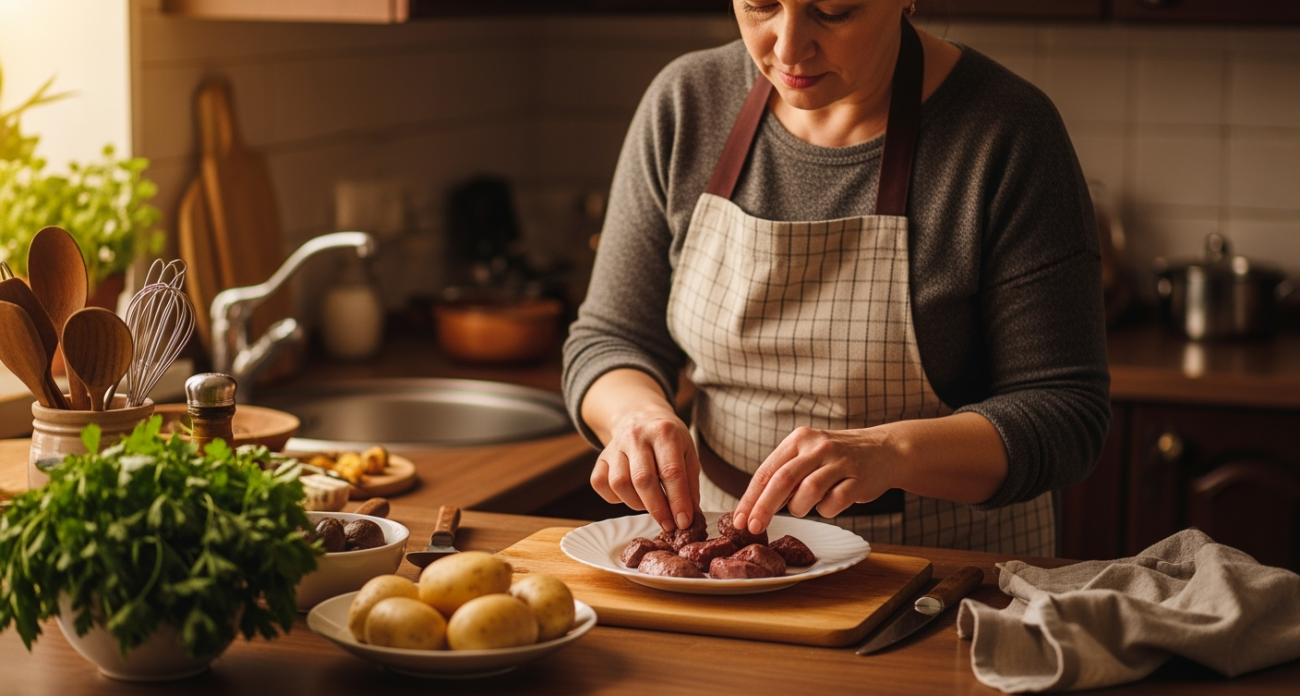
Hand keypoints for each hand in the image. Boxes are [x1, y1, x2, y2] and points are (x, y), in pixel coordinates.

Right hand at [590, 408, 700, 532]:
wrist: (639, 416)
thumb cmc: (668, 440)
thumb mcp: (688, 453)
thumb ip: (690, 484)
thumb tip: (691, 517)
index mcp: (664, 432)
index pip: (671, 472)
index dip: (678, 501)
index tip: (684, 522)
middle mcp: (637, 436)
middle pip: (643, 479)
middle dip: (657, 508)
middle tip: (669, 525)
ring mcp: (615, 446)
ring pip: (619, 484)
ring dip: (636, 503)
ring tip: (651, 504)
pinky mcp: (600, 457)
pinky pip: (600, 484)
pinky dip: (615, 498)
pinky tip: (631, 495)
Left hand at [731, 426, 896, 534]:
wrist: (885, 450)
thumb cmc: (837, 459)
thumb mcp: (809, 455)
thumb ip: (785, 476)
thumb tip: (754, 508)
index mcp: (799, 439)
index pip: (767, 471)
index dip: (750, 498)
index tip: (739, 520)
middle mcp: (818, 446)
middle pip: (782, 480)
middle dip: (763, 507)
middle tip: (753, 528)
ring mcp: (840, 461)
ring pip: (808, 492)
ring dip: (800, 507)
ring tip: (803, 507)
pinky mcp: (859, 479)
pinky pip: (834, 502)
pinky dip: (827, 509)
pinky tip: (830, 503)